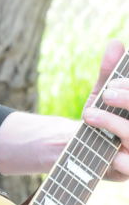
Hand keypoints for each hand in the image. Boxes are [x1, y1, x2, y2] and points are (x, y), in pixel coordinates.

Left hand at [82, 40, 128, 181]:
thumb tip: (115, 44)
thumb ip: (110, 73)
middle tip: (106, 94)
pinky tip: (110, 154)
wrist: (82, 150)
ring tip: (90, 114)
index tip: (114, 83)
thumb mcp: (103, 93)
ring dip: (115, 124)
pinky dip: (122, 160)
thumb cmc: (101, 117)